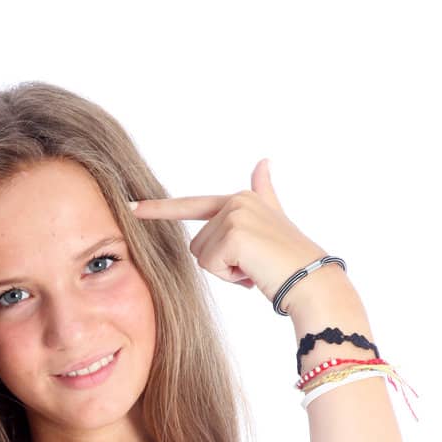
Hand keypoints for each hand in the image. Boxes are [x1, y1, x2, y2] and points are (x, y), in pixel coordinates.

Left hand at [130, 158, 327, 302]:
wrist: (312, 280)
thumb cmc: (289, 260)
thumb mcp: (274, 219)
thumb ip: (264, 191)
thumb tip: (263, 160)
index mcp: (240, 199)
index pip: (191, 206)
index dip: (159, 209)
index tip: (129, 207)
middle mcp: (235, 201)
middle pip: (196, 245)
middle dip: (220, 264)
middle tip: (252, 264)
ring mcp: (234, 215)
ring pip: (202, 257)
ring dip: (226, 272)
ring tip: (255, 267)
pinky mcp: (233, 235)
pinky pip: (211, 266)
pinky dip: (231, 278)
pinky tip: (254, 272)